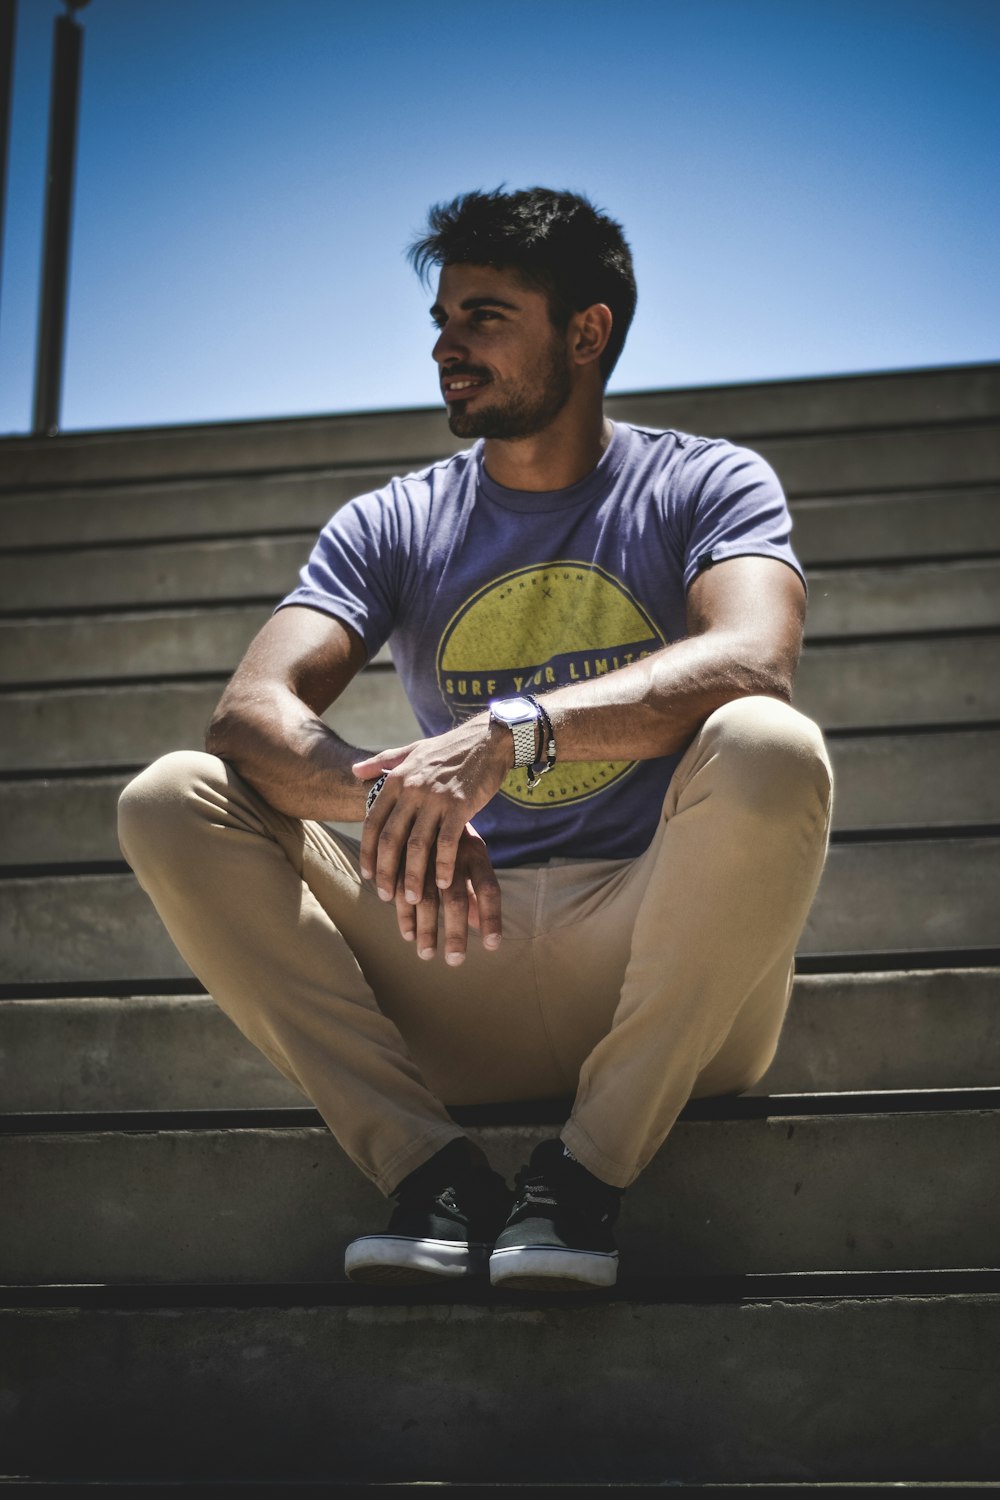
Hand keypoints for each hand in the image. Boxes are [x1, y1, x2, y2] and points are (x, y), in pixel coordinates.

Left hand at [353, 716, 511, 902]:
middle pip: (391, 839)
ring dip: (413, 876)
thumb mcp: (412, 750)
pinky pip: (448, 842)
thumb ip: (382, 762)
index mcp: (397, 779)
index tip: (367, 876)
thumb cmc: (449, 749)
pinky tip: (443, 884)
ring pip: (417, 845)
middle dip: (386, 872)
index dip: (367, 852)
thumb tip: (353, 770)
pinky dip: (443, 866)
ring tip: (412, 899)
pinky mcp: (461, 805)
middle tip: (385, 896)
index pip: (373, 823)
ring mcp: (436, 797)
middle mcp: (412, 789)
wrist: (488, 738)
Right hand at [393, 824, 501, 963]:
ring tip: (426, 954)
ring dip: (425, 927)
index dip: (491, 917)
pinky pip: (400, 888)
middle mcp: (452, 852)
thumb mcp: (471, 855)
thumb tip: (485, 927)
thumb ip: (477, 891)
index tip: (492, 946)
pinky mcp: (400, 855)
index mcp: (475, 851)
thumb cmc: (453, 835)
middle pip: (456, 898)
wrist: (419, 793)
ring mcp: (424, 854)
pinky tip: (407, 933)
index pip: (489, 888)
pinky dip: (403, 913)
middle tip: (454, 961)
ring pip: (424, 897)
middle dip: (455, 932)